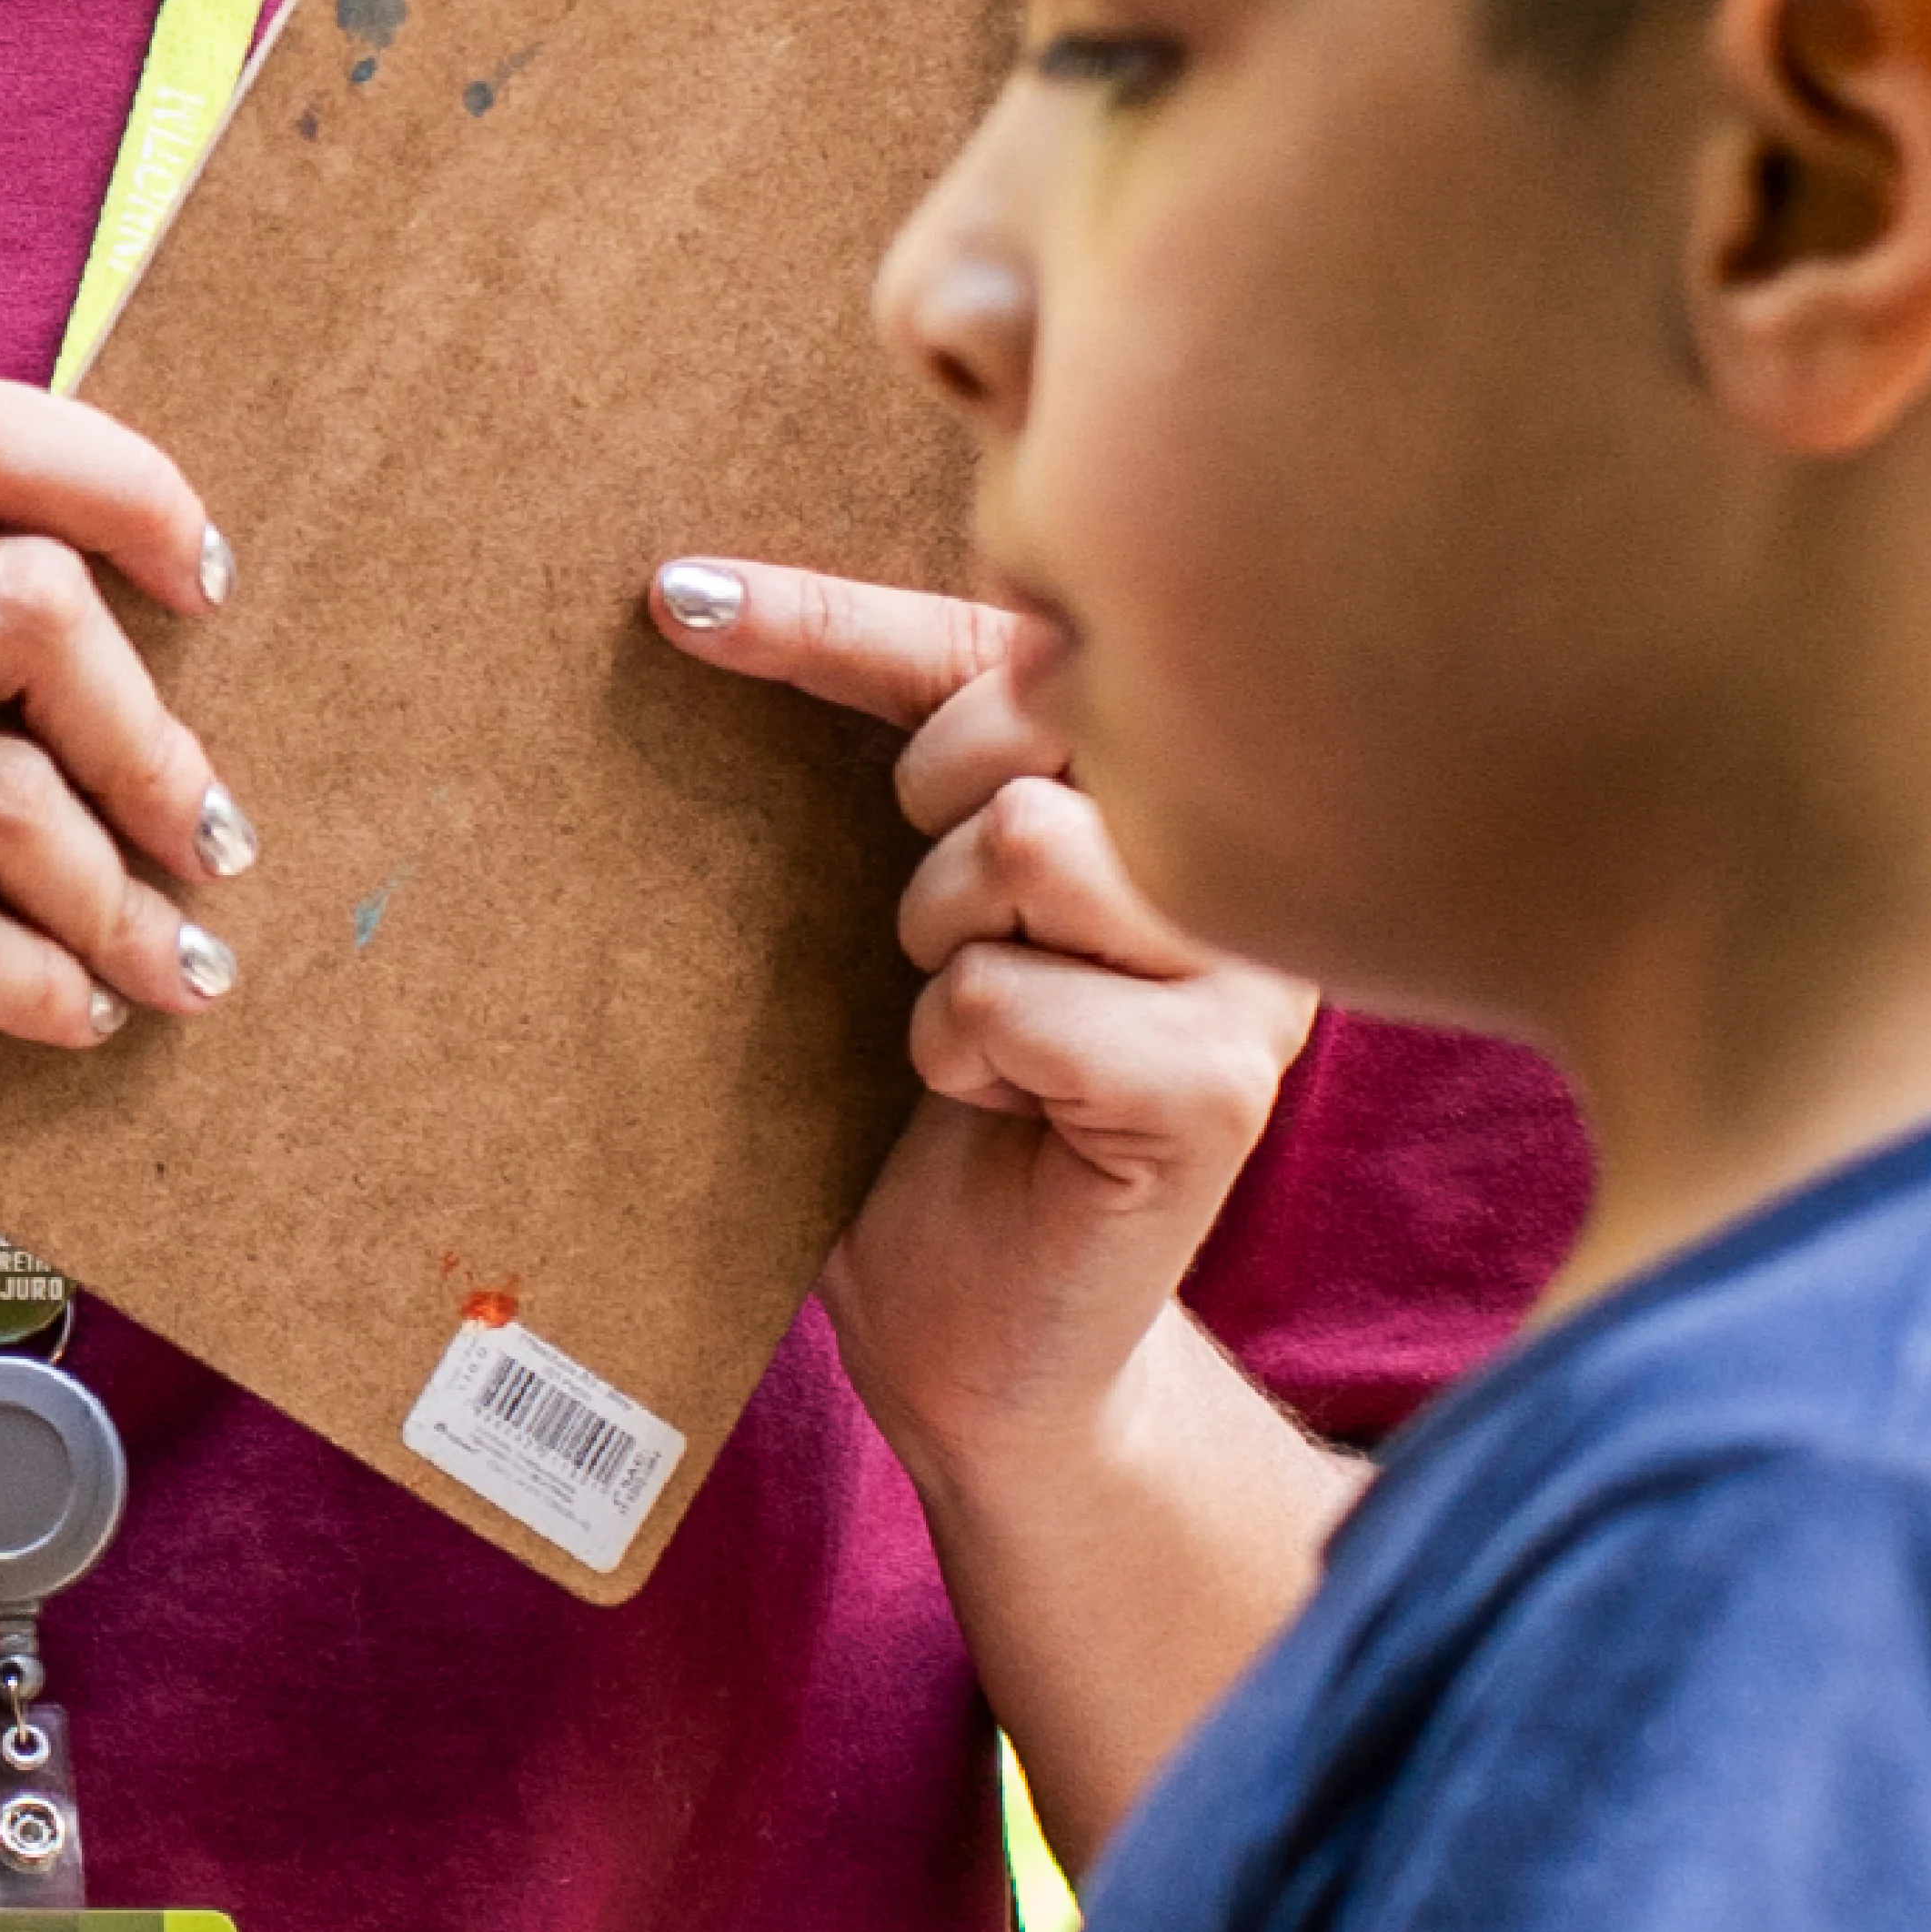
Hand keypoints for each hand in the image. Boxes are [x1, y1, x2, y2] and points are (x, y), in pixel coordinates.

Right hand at [0, 374, 249, 1276]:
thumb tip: (181, 620)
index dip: (120, 484)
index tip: (207, 590)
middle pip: (26, 603)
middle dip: (154, 743)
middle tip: (210, 839)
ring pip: (2, 795)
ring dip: (120, 904)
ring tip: (168, 962)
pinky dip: (42, 991)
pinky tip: (76, 1016)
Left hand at [655, 561, 1310, 1485]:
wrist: (980, 1338)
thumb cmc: (924, 1117)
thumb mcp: (888, 909)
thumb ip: (883, 766)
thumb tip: (688, 593)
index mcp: (1170, 795)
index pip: (1006, 649)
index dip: (836, 613)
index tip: (680, 599)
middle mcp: (1240, 862)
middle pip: (1029, 716)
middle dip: (919, 808)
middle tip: (916, 935)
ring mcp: (1251, 972)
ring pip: (1024, 841)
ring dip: (938, 943)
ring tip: (968, 1029)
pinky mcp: (1220, 1083)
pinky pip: (1009, 993)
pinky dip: (959, 1048)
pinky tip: (998, 1107)